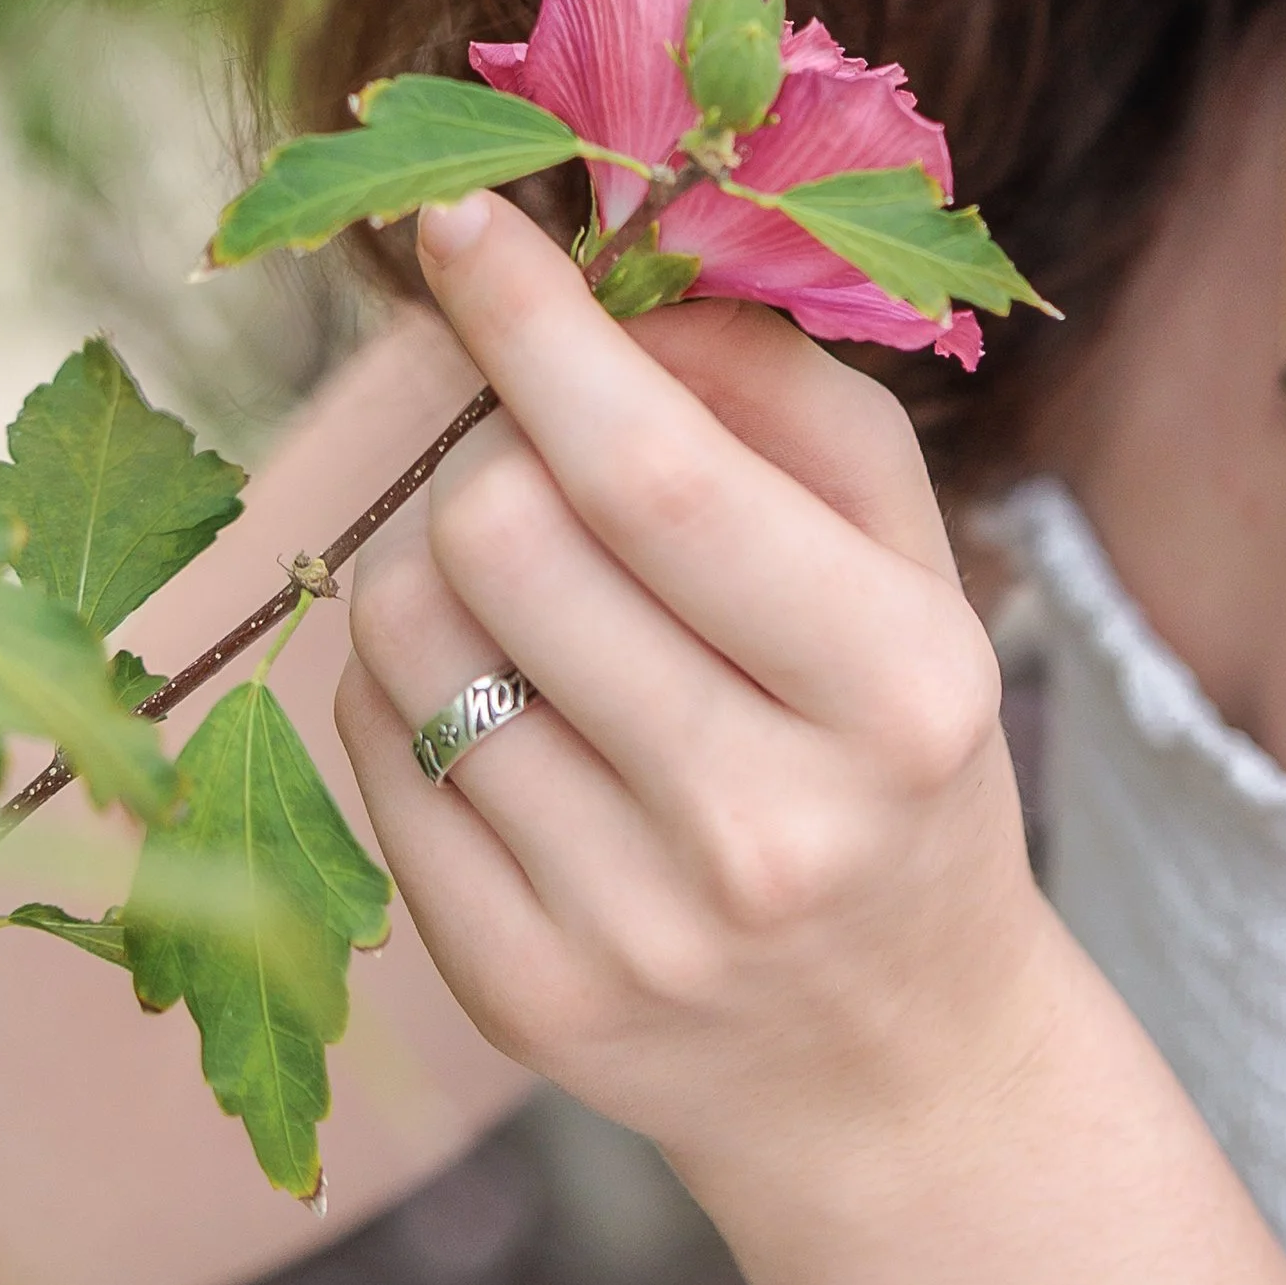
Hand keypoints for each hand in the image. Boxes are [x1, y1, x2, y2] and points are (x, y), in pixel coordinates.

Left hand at [337, 192, 1052, 1194]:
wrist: (892, 1069)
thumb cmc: (896, 760)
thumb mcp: (913, 570)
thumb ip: (789, 401)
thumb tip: (616, 290)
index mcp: (900, 691)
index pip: (658, 470)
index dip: (534, 327)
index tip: (455, 215)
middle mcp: (767, 824)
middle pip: (502, 529)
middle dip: (498, 448)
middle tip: (548, 462)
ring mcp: (629, 928)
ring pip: (405, 629)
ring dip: (439, 564)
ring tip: (536, 599)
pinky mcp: (516, 995)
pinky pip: (372, 749)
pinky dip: (412, 684)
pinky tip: (507, 707)